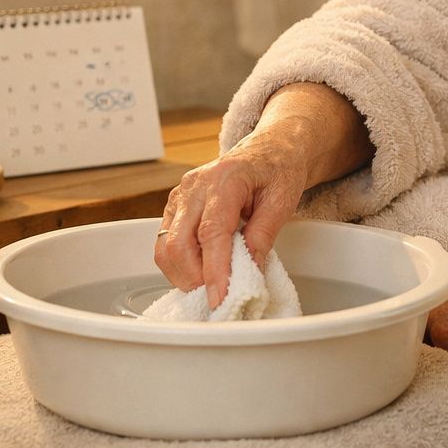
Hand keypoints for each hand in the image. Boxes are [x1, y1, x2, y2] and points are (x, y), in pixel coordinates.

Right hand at [155, 83, 372, 309]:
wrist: (268, 149)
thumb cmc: (277, 170)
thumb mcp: (282, 201)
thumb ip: (263, 235)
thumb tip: (248, 273)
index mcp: (225, 179)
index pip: (212, 232)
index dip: (214, 270)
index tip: (220, 298)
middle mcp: (195, 186)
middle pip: (179, 243)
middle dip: (195, 278)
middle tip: (221, 296)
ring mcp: (180, 195)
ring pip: (165, 246)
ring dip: (185, 275)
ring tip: (213, 286)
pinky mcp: (174, 205)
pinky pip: (165, 242)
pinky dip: (180, 264)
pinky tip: (202, 271)